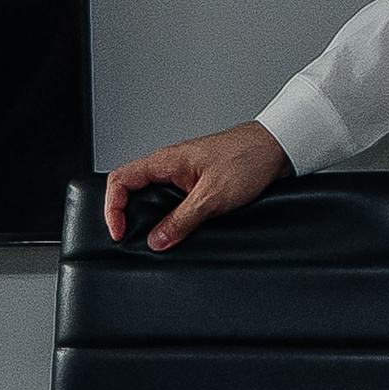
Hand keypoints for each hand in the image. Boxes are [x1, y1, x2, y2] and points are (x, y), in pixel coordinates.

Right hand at [103, 121, 290, 249]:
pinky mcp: (196, 181)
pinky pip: (171, 198)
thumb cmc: (246, 159)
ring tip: (151, 238)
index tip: (119, 232)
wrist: (276, 149)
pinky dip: (167, 215)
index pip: (120, 180)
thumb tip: (157, 240)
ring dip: (148, 216)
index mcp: (164, 162)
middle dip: (124, 213)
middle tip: (128, 237)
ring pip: (151, 194)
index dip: (112, 208)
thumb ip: (181, 220)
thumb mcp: (212, 198)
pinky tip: (176, 229)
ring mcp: (182, 172)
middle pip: (130, 187)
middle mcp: (169, 165)